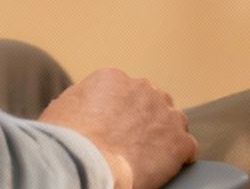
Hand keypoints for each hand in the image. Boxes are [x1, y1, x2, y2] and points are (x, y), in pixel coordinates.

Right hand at [39, 68, 197, 188]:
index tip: (117, 128)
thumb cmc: (65, 140)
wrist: (84, 161)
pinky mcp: (178, 141)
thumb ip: (79, 101)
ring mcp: (164, 113)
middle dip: (146, 120)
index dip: (123, 113)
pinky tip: (167, 169)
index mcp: (113, 79)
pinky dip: (180, 158)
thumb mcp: (61, 109)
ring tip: (151, 158)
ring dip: (165, 137)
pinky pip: (188, 147)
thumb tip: (81, 107)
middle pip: (153, 101)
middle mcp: (142, 88)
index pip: (127, 92)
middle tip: (133, 143)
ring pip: (173, 121)